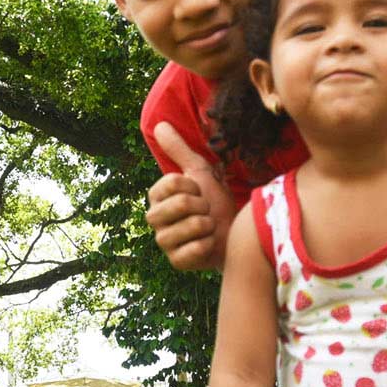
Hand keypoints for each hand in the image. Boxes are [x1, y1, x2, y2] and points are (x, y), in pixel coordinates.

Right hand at [145, 122, 234, 270]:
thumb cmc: (213, 203)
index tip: (199, 191)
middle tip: (206, 211)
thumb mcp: (200, 173)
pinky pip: (195, 249)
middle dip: (203, 206)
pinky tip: (208, 243)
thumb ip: (179, 150)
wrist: (231, 235)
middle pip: (181, 204)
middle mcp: (154, 219)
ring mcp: (163, 241)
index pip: (173, 182)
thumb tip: (160, 124)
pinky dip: (209, 244)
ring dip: (208, 226)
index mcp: (157, 196)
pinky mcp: (175, 261)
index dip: (193, 186)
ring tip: (208, 227)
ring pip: (191, 226)